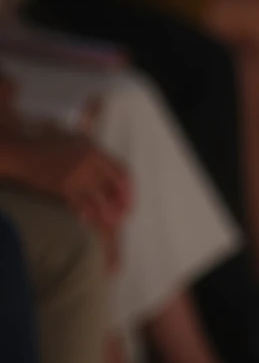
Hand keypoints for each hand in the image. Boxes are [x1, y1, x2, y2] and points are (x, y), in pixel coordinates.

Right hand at [10, 129, 133, 240]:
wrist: (25, 153)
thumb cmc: (50, 145)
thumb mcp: (77, 141)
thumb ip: (94, 154)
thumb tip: (110, 173)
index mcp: (95, 150)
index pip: (121, 170)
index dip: (129, 188)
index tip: (130, 199)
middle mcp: (89, 162)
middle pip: (114, 186)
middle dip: (122, 202)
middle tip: (124, 214)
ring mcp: (77, 175)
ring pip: (100, 198)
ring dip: (108, 211)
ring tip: (113, 221)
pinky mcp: (64, 187)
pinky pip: (81, 203)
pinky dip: (87, 213)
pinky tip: (89, 220)